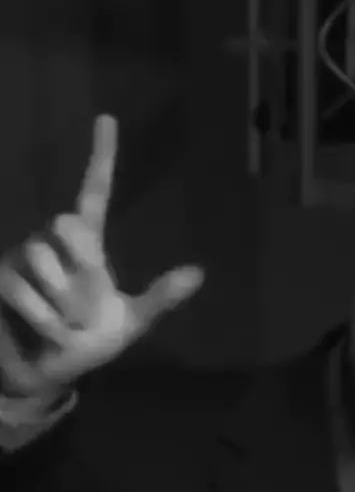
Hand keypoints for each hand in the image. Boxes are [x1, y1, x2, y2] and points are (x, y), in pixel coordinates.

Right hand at [0, 115, 203, 397]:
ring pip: (42, 259)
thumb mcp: (129, 323)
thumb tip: (199, 272)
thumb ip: (159, 298)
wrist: (51, 373)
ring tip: (72, 328)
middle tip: (91, 306)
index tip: (107, 118)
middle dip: (83, 265)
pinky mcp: (1, 281)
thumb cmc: (89, 343)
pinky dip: (47, 320)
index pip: (94, 191)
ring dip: (66, 303)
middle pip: (66, 224)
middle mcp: (53, 242)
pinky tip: (56, 336)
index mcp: (88, 246)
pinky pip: (23, 290)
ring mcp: (23, 259)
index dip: (101, 157)